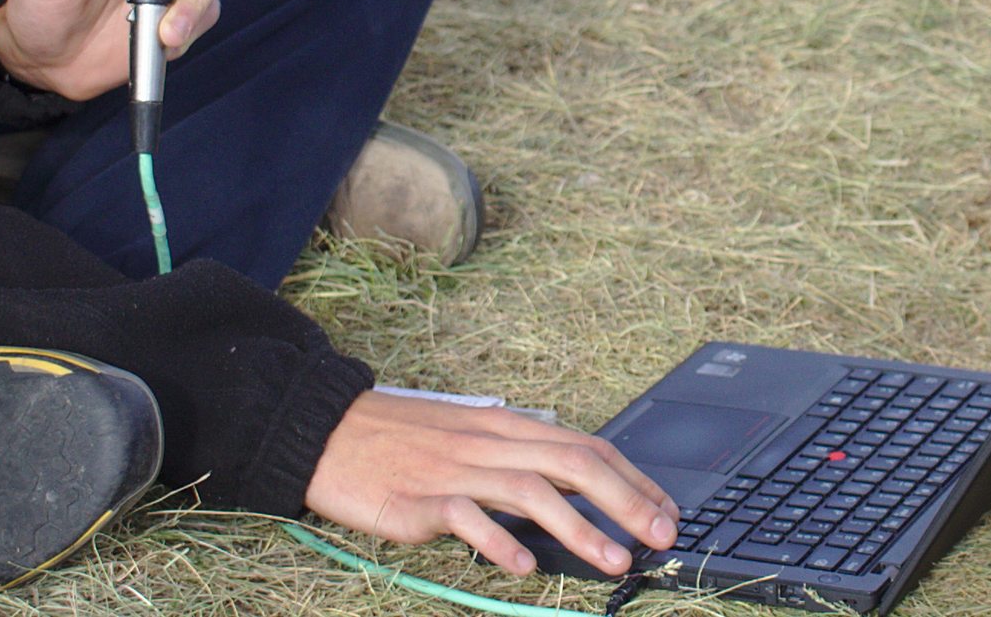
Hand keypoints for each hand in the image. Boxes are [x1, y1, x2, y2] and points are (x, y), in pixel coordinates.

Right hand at [304, 390, 679, 577]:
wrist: (324, 429)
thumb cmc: (396, 438)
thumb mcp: (464, 436)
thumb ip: (512, 460)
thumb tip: (566, 493)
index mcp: (502, 425)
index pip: (584, 445)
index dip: (632, 478)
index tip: (665, 509)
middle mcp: (487, 443)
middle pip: (572, 463)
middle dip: (627, 501)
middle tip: (662, 536)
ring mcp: (454, 469)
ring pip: (531, 491)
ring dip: (580, 528)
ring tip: (614, 562)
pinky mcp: (419, 498)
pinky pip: (467, 517)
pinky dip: (499, 540)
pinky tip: (523, 565)